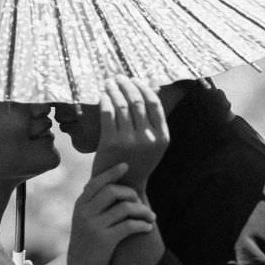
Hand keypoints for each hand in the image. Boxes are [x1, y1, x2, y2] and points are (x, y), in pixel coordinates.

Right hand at [67, 162, 155, 264]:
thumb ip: (93, 202)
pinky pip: (129, 226)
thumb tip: (112, 182)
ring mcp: (94, 226)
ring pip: (124, 208)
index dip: (111, 172)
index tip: (125, 166)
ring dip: (142, 211)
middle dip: (130, 193)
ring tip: (151, 216)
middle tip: (140, 201)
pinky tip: (148, 227)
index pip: (95, 182)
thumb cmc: (86, 240)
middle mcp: (85, 212)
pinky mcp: (105, 240)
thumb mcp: (83, 218)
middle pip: (112, 191)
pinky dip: (142, 225)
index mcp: (80, 204)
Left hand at [91, 76, 169, 191]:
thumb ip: (153, 118)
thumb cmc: (137, 160)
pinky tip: (102, 96)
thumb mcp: (153, 142)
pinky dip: (105, 101)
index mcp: (162, 137)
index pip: (154, 102)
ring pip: (122, 105)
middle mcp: (148, 138)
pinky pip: (108, 114)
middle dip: (126, 85)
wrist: (122, 186)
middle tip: (118, 77)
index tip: (133, 79)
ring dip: (114, 90)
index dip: (143, 87)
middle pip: (137, 101)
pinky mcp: (112, 143)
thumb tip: (152, 84)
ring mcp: (130, 141)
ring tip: (109, 83)